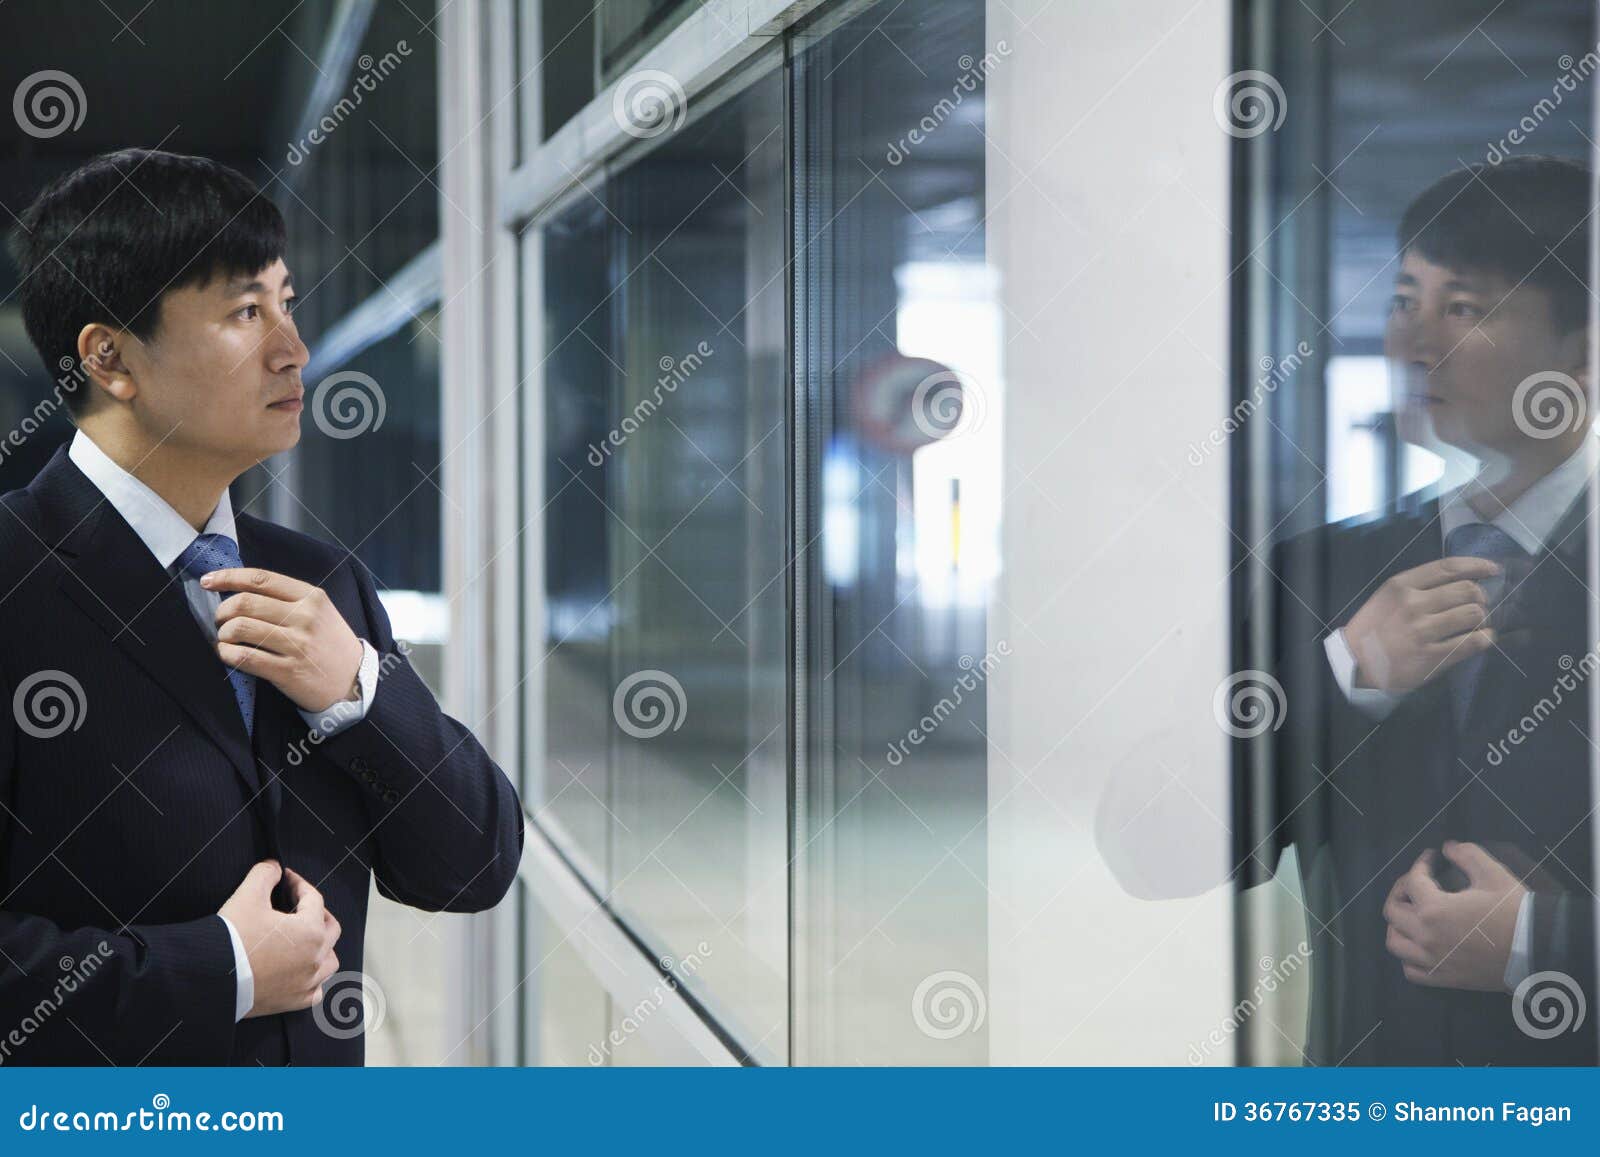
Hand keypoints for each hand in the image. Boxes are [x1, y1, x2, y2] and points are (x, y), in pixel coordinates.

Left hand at [201, 567, 362, 712]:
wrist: (354, 682)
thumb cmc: (331, 645)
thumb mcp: (321, 612)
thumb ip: (288, 599)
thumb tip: (239, 589)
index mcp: (312, 597)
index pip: (261, 578)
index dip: (228, 576)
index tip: (208, 580)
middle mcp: (305, 617)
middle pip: (245, 603)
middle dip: (222, 611)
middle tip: (221, 620)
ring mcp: (297, 645)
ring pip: (241, 628)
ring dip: (223, 634)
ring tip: (226, 639)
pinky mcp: (288, 671)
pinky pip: (245, 657)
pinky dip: (228, 654)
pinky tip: (229, 654)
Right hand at [218, 861, 341, 1017]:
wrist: (209, 979)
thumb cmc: (231, 940)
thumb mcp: (247, 897)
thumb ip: (264, 874)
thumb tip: (273, 867)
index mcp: (310, 931)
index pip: (314, 899)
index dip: (299, 884)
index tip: (287, 879)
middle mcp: (315, 958)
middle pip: (330, 929)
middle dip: (318, 912)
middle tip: (301, 904)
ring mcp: (306, 983)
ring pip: (329, 962)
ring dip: (322, 947)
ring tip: (308, 938)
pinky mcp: (293, 1002)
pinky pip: (315, 991)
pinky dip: (314, 980)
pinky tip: (303, 972)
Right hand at [1342, 557, 1500, 692]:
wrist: (1355, 663)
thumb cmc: (1373, 628)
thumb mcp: (1387, 597)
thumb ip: (1418, 586)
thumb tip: (1462, 580)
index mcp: (1401, 585)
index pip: (1449, 567)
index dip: (1477, 566)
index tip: (1492, 570)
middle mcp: (1413, 604)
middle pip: (1467, 590)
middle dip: (1480, 597)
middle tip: (1478, 605)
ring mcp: (1423, 631)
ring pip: (1473, 614)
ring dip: (1482, 618)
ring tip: (1477, 624)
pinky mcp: (1431, 656)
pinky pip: (1472, 642)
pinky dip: (1484, 639)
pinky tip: (1483, 638)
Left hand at [1383, 841, 1526, 991]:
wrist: (1538, 950)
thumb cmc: (1514, 911)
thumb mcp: (1492, 874)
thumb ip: (1466, 855)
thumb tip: (1447, 847)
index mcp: (1433, 909)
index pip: (1412, 881)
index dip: (1421, 863)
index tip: (1432, 857)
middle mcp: (1425, 936)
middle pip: (1392, 911)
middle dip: (1401, 890)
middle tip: (1415, 883)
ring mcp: (1433, 960)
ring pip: (1395, 943)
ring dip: (1397, 925)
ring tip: (1411, 914)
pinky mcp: (1444, 978)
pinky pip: (1412, 971)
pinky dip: (1408, 958)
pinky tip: (1420, 947)